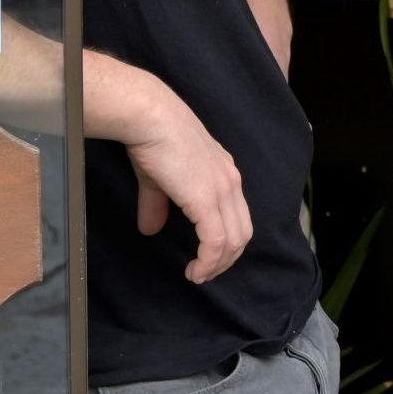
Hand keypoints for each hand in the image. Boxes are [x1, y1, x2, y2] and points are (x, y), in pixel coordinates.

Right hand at [119, 82, 253, 284]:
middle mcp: (230, 182)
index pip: (238, 217)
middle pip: (242, 233)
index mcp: (224, 174)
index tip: (208, 259)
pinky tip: (195, 270)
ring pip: (233, 241)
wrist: (150, 117)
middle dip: (226, 260)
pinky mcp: (207, 199)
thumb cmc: (153, 139)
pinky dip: (208, 261)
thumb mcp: (157, 178)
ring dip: (217, 265)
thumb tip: (150, 229)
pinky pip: (216, 241)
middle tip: (204, 274)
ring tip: (197, 276)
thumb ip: (157, 205)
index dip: (227, 243)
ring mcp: (222, 190)